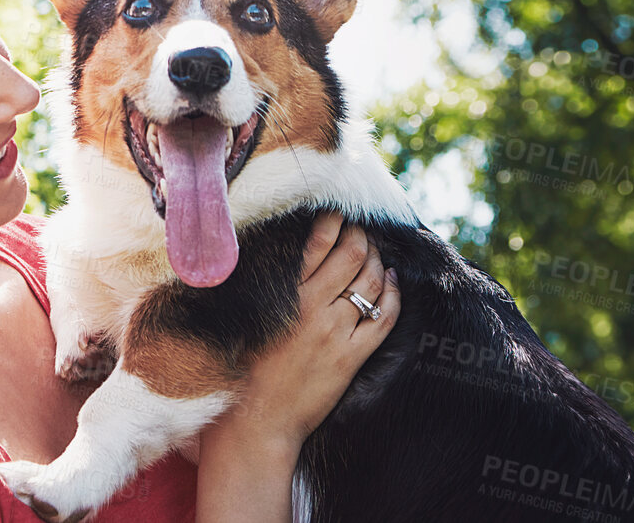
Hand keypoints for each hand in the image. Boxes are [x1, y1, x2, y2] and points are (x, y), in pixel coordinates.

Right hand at [202, 210, 401, 453]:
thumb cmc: (240, 367)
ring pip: (370, 282)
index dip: (333, 223)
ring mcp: (335, 331)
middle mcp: (311, 307)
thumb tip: (287, 257)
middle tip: (361, 231)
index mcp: (282, 294)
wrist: (254, 418)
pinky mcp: (351, 356)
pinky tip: (392, 284)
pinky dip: (393, 295)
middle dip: (361, 237)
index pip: (317, 243)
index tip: (337, 215)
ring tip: (376, 254)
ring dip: (378, 261)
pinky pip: (384, 317)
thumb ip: (267, 287)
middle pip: (351, 256)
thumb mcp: (246, 317)